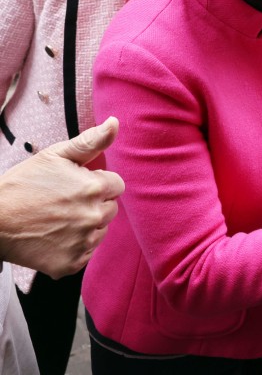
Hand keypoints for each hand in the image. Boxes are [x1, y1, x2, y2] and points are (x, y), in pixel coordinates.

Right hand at [0, 118, 124, 277]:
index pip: (116, 185)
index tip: (74, 185)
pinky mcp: (72, 263)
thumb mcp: (55, 156)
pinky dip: (75, 246)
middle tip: (63, 202)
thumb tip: (115, 123)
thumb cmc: (22, 185)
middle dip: (93, 203)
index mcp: (94, 188)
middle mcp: (94, 217)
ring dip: (86, 225)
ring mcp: (83, 242)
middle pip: (111, 208)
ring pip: (101, 230)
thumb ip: (90, 141)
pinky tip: (55, 236)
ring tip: (57, 219)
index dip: (96, 183)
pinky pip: (87, 252)